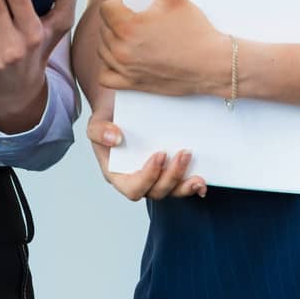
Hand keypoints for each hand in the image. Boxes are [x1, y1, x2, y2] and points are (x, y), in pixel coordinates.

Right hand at [85, 112, 206, 200]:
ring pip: (171, 191)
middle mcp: (138, 179)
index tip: (159, 155)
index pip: (133, 188)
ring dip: (185, 185)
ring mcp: (155, 176)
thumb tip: (115, 138)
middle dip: (172, 177)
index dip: (147, 177)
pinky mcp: (169, 168)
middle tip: (184, 154)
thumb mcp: (96, 121)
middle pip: (156, 191)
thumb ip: (99, 130)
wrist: (120, 106)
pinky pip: (181, 183)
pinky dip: (193, 185)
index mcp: (118, 174)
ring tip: (199, 176)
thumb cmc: (108, 118)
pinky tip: (203, 180)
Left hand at [96, 0, 228, 97]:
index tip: (136, 9)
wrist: (212, 64)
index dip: (120, 5)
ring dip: (113, 42)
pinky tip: (126, 59)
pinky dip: (111, 68)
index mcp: (127, 26)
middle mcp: (121, 49)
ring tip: (136, 38)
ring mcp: (125, 69)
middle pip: (103, 28)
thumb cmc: (194, 31)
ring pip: (103, 50)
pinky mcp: (131, 84)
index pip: (105, 8)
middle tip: (141, 22)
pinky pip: (106, 76)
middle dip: (118, 22)